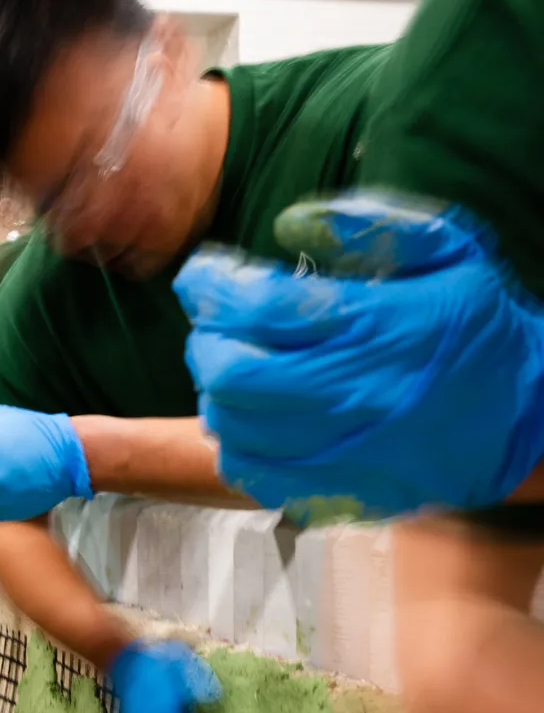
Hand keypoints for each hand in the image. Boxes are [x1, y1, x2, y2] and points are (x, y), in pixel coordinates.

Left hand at [174, 193, 543, 512]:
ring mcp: (344, 449)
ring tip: (229, 367)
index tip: (200, 274)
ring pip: (235, 426)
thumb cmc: (481, 326)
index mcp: (376, 327)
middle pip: (233, 372)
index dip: (211, 287)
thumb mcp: (449, 251)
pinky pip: (255, 474)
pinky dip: (233, 444)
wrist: (531, 417)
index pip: (260, 307)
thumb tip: (289, 222)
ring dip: (214, 392)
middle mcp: (354, 392)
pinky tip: (246, 419)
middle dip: (206, 340)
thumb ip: (371, 227)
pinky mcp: (341, 490)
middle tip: (212, 324)